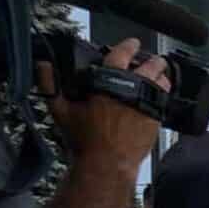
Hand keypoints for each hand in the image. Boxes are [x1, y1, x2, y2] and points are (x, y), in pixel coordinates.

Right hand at [41, 39, 169, 170]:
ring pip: (162, 82)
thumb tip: (43, 66)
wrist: (107, 164)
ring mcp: (148, 104)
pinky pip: (165, 100)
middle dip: (152, 61)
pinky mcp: (157, 118)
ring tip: (158, 75)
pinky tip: (159, 95)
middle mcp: (133, 90)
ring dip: (160, 76)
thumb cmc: (83, 139)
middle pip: (151, 66)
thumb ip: (51, 85)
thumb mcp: (61, 111)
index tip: (133, 43)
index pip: (122, 54)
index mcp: (109, 83)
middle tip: (151, 60)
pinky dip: (163, 95)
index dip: (128, 46)